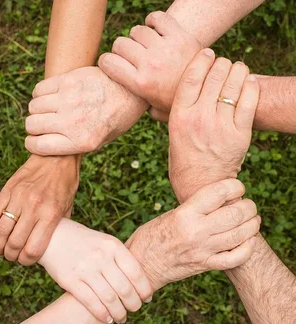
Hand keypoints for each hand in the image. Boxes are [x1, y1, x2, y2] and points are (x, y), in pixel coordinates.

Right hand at [0, 155, 79, 264]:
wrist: (57, 157)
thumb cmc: (65, 183)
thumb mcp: (68, 207)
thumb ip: (58, 226)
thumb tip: (50, 244)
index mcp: (51, 214)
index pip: (33, 249)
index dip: (27, 261)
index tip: (26, 260)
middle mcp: (34, 207)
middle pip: (14, 244)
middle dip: (11, 256)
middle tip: (13, 256)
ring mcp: (18, 198)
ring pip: (0, 232)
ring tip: (0, 249)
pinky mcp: (7, 190)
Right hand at [25, 66, 147, 155]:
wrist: (131, 91)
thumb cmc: (116, 118)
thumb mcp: (101, 141)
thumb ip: (75, 144)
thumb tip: (48, 144)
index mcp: (82, 142)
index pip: (38, 146)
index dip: (33, 144)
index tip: (35, 140)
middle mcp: (73, 122)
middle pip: (32, 125)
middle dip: (34, 127)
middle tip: (45, 124)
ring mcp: (69, 100)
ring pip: (33, 106)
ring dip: (38, 110)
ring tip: (51, 109)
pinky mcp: (68, 81)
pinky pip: (39, 89)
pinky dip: (41, 94)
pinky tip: (53, 96)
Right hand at [39, 219, 152, 323]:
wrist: (56, 236)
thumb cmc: (86, 241)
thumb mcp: (106, 242)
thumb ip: (120, 258)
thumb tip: (139, 281)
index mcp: (113, 246)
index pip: (135, 272)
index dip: (144, 288)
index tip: (147, 298)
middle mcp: (101, 256)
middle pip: (124, 288)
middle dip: (134, 303)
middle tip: (135, 309)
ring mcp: (85, 268)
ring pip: (109, 298)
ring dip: (119, 313)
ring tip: (122, 317)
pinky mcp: (70, 280)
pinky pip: (91, 302)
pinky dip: (102, 314)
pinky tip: (107, 318)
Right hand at [98, 11, 201, 114]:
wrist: (209, 92)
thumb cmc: (178, 103)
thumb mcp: (156, 110)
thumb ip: (140, 105)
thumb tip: (128, 104)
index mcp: (141, 84)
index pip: (108, 62)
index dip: (106, 62)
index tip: (111, 64)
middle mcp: (150, 64)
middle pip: (120, 44)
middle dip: (121, 50)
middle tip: (130, 56)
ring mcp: (165, 48)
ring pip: (137, 30)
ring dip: (137, 37)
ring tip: (145, 46)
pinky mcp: (180, 36)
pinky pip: (157, 18)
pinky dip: (153, 21)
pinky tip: (155, 31)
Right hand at [126, 179, 259, 290]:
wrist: (142, 264)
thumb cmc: (152, 235)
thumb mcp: (170, 214)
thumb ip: (195, 208)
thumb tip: (220, 200)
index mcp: (185, 213)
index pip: (218, 193)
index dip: (234, 186)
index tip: (238, 187)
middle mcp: (196, 231)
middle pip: (235, 214)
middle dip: (249, 206)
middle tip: (248, 204)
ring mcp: (203, 250)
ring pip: (240, 235)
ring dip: (252, 224)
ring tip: (252, 219)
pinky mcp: (205, 265)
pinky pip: (235, 258)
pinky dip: (247, 248)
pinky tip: (248, 240)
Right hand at [168, 51, 259, 202]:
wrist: (201, 185)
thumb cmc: (183, 160)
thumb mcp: (171, 135)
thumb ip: (169, 115)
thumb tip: (158, 101)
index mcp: (179, 116)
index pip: (192, 76)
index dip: (202, 59)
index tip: (207, 52)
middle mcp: (199, 118)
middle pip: (215, 75)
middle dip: (221, 63)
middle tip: (223, 63)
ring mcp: (221, 125)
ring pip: (234, 84)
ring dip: (238, 71)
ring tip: (238, 69)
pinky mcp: (240, 134)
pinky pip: (249, 101)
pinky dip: (251, 86)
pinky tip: (249, 81)